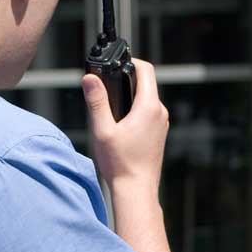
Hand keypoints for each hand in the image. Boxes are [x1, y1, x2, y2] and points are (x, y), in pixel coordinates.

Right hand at [82, 59, 168, 196]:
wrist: (137, 190)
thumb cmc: (120, 164)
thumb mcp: (102, 130)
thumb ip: (97, 102)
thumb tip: (89, 78)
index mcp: (149, 107)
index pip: (146, 70)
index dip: (131, 61)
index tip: (116, 63)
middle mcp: (160, 113)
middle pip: (146, 83)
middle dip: (127, 79)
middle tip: (107, 85)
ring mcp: (162, 124)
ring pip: (147, 99)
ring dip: (130, 97)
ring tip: (111, 107)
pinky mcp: (159, 134)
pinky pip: (149, 113)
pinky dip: (136, 111)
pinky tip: (120, 124)